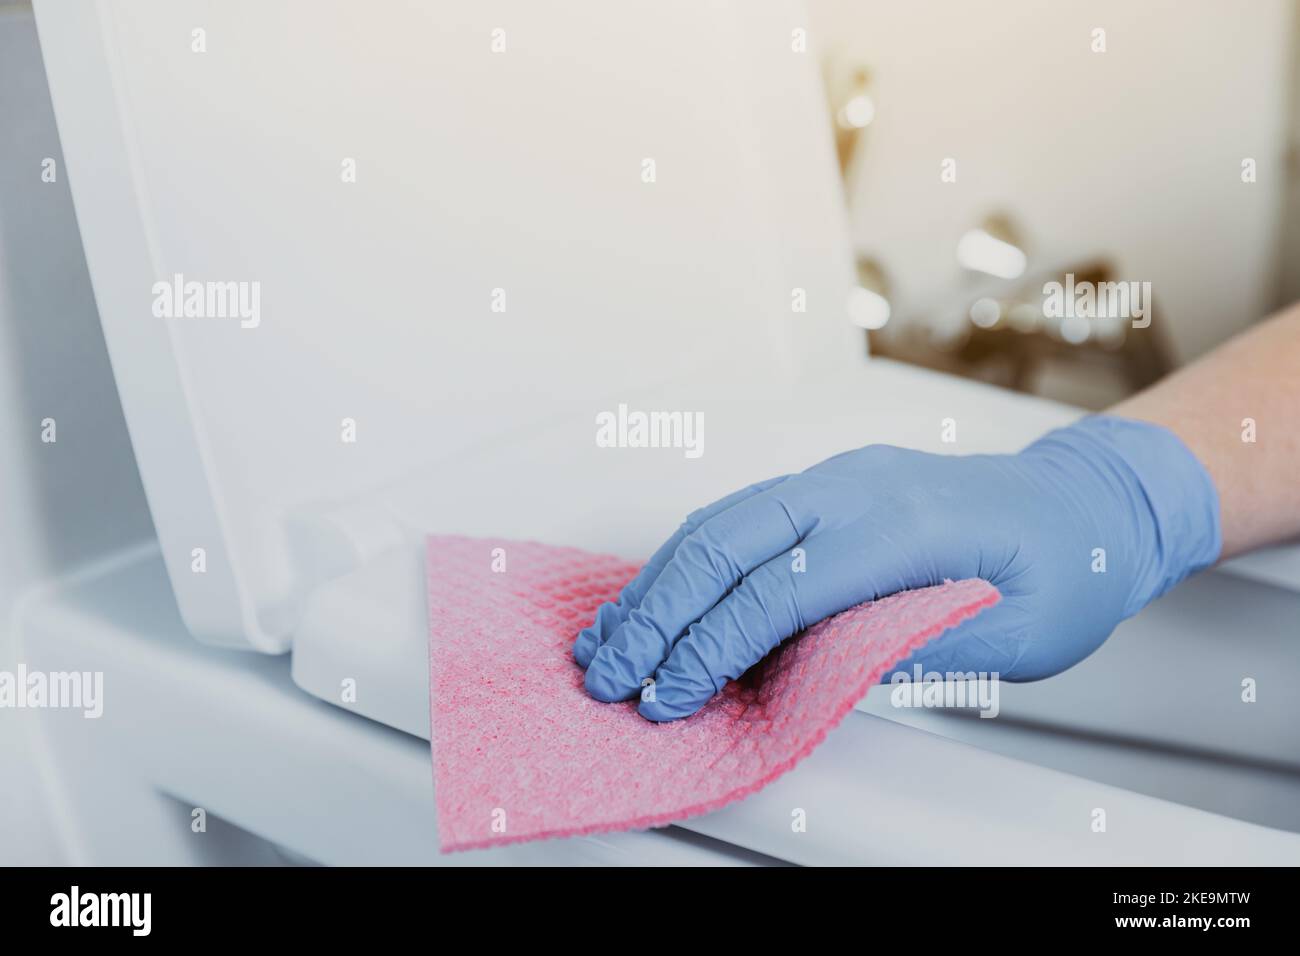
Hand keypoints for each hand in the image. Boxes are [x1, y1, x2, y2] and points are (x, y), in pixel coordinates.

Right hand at [574, 416, 1220, 720]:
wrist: (1086, 500)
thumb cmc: (1064, 566)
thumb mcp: (1019, 633)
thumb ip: (914, 648)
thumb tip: (814, 675)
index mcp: (907, 525)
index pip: (782, 590)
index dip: (715, 647)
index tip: (670, 696)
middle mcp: (857, 487)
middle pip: (727, 544)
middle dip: (658, 614)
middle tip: (610, 673)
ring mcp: (836, 478)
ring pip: (721, 523)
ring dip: (657, 583)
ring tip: (609, 638)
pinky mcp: (825, 486)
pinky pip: (739, 516)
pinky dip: (687, 560)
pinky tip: (654, 596)